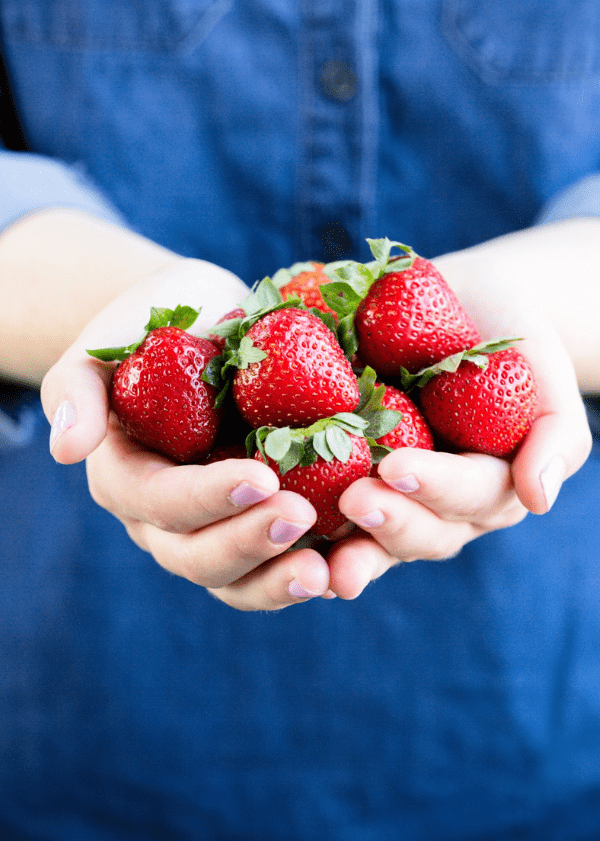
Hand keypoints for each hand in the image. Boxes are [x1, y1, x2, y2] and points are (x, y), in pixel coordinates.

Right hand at [41, 257, 329, 610]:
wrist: (205, 321)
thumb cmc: (152, 321)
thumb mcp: (108, 337)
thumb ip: (79, 387)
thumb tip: (67, 447)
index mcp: (127, 477)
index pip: (159, 502)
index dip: (206, 498)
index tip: (261, 476)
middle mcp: (167, 519)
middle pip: (198, 557)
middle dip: (249, 543)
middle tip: (304, 516)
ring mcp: (217, 527)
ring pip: (240, 579)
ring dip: (281, 581)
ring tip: (331, 572)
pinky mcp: (262, 522)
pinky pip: (283, 561)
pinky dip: (319, 568)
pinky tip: (356, 561)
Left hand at [324, 225, 593, 599]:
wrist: (456, 300)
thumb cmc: (508, 328)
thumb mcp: (541, 368)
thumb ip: (554, 433)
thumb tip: (539, 499)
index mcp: (491, 483)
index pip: (471, 494)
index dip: (436, 488)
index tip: (397, 468)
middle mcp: (441, 504)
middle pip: (422, 532)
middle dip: (389, 523)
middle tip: (354, 500)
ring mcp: (393, 497)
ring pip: (373, 541)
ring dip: (346, 550)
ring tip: (311, 554)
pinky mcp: (345, 478)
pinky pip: (325, 515)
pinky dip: (302, 529)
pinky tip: (268, 528)